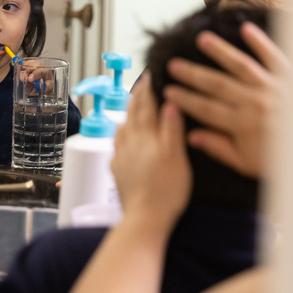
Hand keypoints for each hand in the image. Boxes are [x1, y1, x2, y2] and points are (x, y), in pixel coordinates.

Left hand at [111, 73, 190, 231]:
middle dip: (137, 96)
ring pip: (122, 127)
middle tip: (142, 83)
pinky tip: (122, 136)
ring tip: (131, 104)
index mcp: (147, 137)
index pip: (147, 106)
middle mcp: (130, 143)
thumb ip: (172, 128)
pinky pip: (116, 145)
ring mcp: (121, 157)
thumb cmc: (166, 191)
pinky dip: (120, 134)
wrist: (144, 219)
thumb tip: (171, 102)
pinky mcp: (117, 171)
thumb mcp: (177, 157)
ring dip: (127, 113)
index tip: (151, 73)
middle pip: (132, 113)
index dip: (149, 88)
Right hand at [163, 21, 286, 177]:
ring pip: (242, 66)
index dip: (185, 100)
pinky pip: (274, 57)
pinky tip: (246, 29)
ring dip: (220, 52)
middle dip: (193, 74)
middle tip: (173, 65)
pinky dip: (261, 43)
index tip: (168, 92)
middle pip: (218, 85)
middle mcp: (256, 103)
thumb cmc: (280, 159)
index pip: (206, 109)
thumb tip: (191, 136)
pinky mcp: (290, 78)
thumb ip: (219, 147)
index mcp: (243, 125)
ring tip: (202, 39)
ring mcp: (273, 88)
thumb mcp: (246, 163)